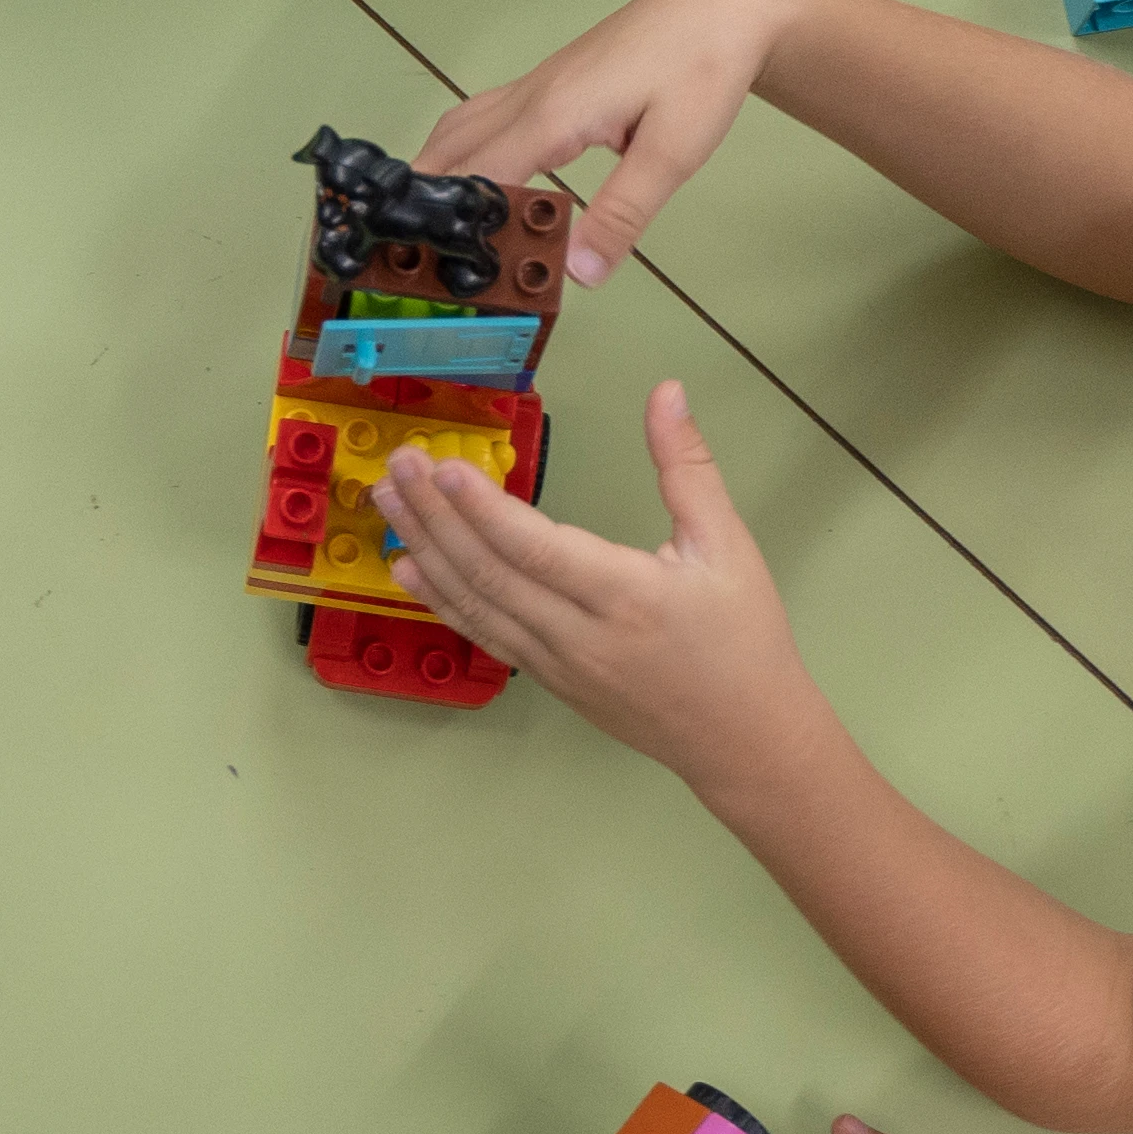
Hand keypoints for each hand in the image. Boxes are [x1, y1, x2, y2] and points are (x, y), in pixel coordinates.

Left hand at [373, 385, 824, 789]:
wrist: (744, 742)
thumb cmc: (742, 639)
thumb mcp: (727, 544)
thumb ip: (688, 465)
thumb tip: (666, 391)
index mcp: (626, 596)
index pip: (536, 549)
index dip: (482, 509)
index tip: (443, 466)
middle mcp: (580, 635)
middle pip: (489, 573)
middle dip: (436, 516)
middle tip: (398, 464)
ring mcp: (556, 664)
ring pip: (477, 605)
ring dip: (426, 550)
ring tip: (388, 500)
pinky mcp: (547, 680)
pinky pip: (485, 634)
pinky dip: (441, 600)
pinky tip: (408, 568)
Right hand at [419, 0, 803, 284]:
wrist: (720, 8)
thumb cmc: (701, 70)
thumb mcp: (673, 153)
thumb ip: (622, 214)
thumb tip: (579, 273)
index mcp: (553, 115)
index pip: (478, 176)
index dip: (450, 223)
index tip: (433, 268)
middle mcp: (529, 98)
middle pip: (450, 152)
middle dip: (425, 204)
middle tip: (414, 260)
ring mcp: (534, 87)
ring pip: (458, 130)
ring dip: (435, 174)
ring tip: (426, 226)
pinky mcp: (546, 84)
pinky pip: (481, 118)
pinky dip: (459, 152)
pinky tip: (469, 177)